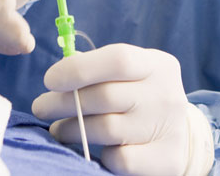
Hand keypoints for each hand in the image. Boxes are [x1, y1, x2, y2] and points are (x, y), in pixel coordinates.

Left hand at [32, 44, 213, 175]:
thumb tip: (60, 75)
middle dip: (63, 102)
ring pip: (106, 129)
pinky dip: (101, 155)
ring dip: (72, 129)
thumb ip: (100, 70)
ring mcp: (169, 128)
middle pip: (105, 96)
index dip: (78, 68)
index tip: (49, 80)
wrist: (179, 137)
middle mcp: (167, 94)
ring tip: (57, 128)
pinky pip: (120, 158)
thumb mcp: (131, 75)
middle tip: (41, 106)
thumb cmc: (141, 97)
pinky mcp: (167, 160)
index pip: (118, 59)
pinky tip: (93, 149)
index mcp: (158, 65)